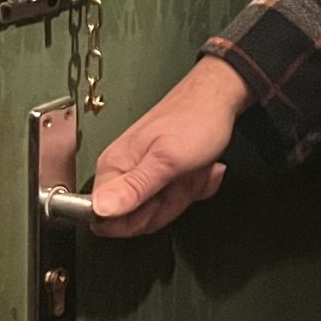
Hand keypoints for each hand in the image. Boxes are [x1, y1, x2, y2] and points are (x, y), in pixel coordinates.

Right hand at [89, 57, 249, 236]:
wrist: (220, 99)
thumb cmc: (196, 120)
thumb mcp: (167, 160)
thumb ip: (134, 187)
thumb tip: (100, 209)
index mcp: (113, 168)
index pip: (105, 220)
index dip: (136, 219)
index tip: (158, 199)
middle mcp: (122, 172)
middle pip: (135, 221)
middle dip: (167, 206)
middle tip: (179, 179)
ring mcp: (141, 174)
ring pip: (157, 212)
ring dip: (183, 195)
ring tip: (190, 170)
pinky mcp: (158, 175)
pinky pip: (172, 200)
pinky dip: (192, 189)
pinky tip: (199, 171)